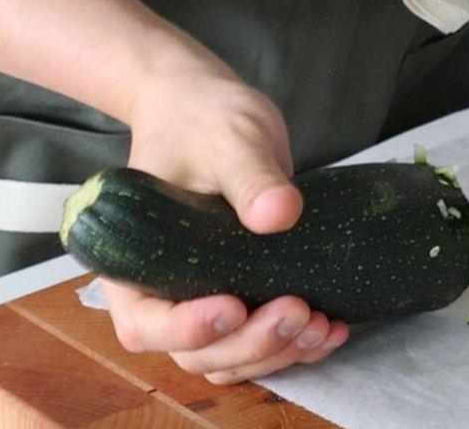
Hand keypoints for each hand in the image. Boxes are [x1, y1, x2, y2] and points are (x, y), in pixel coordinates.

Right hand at [101, 61, 348, 383]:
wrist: (210, 112)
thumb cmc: (204, 121)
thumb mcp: (231, 139)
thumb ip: (251, 177)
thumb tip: (278, 213)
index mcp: (136, 260)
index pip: (148, 322)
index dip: (189, 329)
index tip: (233, 306)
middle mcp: (164, 291)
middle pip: (197, 352)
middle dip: (251, 343)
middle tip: (299, 311)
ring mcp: (204, 297)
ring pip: (232, 357)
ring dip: (278, 352)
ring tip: (322, 325)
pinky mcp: (243, 292)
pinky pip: (261, 340)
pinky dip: (296, 345)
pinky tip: (332, 328)